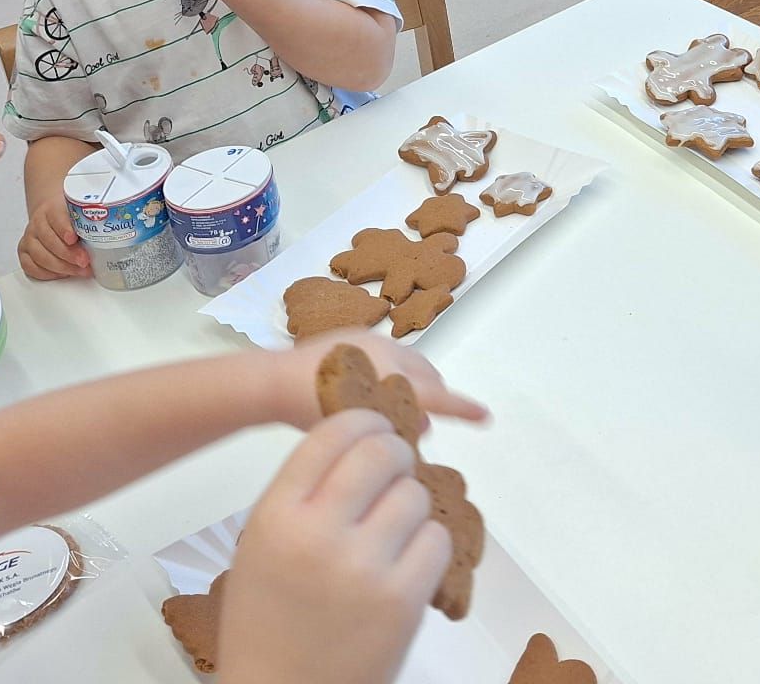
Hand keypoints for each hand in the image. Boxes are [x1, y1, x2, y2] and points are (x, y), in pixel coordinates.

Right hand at [18, 195, 91, 280]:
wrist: (50, 214)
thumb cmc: (68, 216)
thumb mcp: (80, 212)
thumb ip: (90, 220)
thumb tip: (113, 231)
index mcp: (51, 209)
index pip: (56, 218)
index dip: (64, 229)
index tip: (73, 239)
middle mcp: (37, 224)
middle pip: (49, 240)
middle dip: (68, 254)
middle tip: (84, 261)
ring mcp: (29, 238)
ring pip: (40, 256)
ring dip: (61, 267)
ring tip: (79, 271)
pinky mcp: (24, 252)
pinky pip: (31, 267)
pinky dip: (47, 273)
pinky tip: (62, 274)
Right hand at [217, 412, 451, 683]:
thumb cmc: (268, 623)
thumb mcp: (261, 545)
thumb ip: (303, 494)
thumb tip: (362, 443)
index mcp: (276, 516)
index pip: (333, 434)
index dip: (364, 420)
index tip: (376, 425)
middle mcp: (319, 534)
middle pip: (382, 452)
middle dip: (396, 453)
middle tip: (395, 469)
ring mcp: (364, 568)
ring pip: (416, 494)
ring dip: (412, 504)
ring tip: (394, 530)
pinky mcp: (402, 601)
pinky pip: (438, 540)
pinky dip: (430, 544)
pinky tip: (409, 561)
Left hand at [281, 332, 487, 428]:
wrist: (274, 380)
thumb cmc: (311, 411)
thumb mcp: (358, 425)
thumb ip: (396, 425)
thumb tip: (422, 425)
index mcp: (389, 377)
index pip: (436, 395)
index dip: (463, 408)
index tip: (486, 416)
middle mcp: (388, 353)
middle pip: (428, 374)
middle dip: (433, 395)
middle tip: (422, 421)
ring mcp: (373, 340)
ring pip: (410, 362)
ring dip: (414, 382)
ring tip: (399, 405)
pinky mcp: (356, 334)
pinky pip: (389, 352)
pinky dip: (394, 369)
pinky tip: (373, 385)